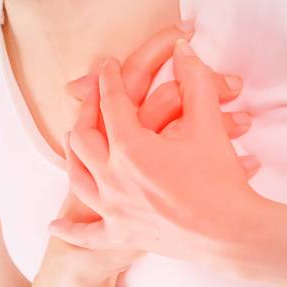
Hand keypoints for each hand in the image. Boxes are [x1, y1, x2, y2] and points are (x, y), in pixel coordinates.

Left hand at [48, 40, 268, 270]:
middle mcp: (112, 178)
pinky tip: (54, 227)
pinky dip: (70, 230)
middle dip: (85, 113)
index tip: (107, 67)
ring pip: (78, 178)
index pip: (111, 104)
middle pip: (83, 138)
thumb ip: (195, 81)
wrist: (232, 233)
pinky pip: (87, 235)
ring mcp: (113, 209)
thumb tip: (183, 51)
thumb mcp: (209, 124)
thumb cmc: (221, 180)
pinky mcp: (122, 236)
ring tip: (73, 141)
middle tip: (93, 99)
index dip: (108, 80)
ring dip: (73, 156)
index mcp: (130, 148)